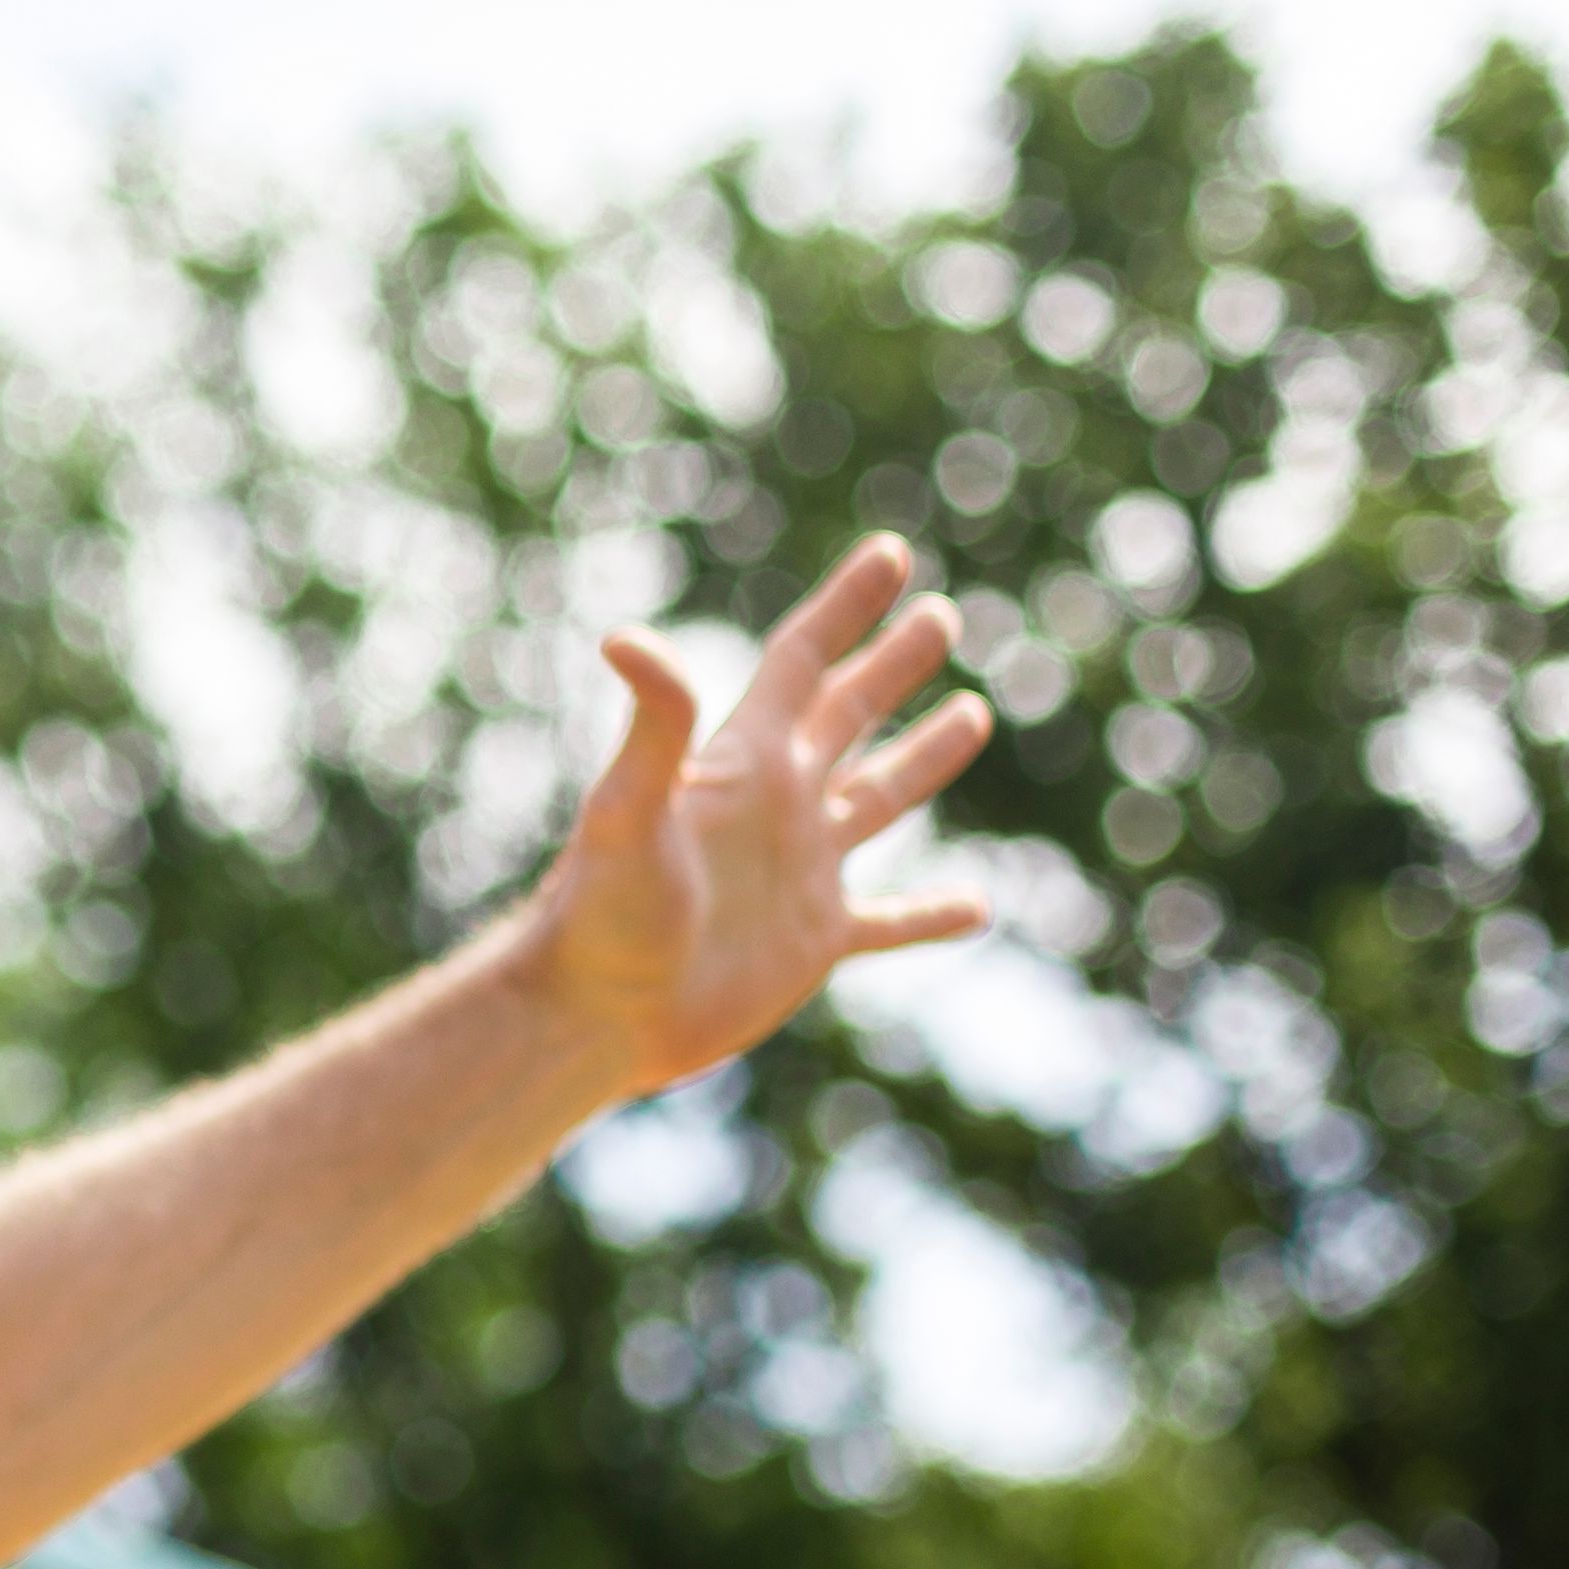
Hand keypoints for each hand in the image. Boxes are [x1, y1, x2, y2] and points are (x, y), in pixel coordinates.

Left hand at [526, 537, 996, 1094]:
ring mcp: (797, 874)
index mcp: (742, 764)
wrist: (593, 1015)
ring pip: (878, 801)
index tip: (890, 552)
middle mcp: (776, 807)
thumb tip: (624, 638)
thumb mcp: (628, 808)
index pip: (802, 662)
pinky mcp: (810, 944)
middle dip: (893, 664)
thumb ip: (652, 726)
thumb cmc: (601, 912)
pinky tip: (975, 908)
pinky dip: (931, 914)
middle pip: (848, 715)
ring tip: (970, 715)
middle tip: (941, 614)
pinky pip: (888, 923)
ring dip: (923, 759)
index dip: (845, 606)